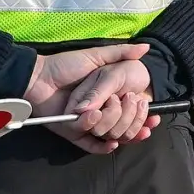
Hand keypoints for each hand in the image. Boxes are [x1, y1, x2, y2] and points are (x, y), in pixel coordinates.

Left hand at [20, 44, 153, 154]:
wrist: (39, 77)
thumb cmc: (66, 65)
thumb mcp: (97, 57)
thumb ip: (120, 53)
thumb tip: (146, 47)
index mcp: (105, 97)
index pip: (129, 112)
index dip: (143, 117)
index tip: (155, 119)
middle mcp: (98, 112)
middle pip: (121, 126)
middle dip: (130, 121)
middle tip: (132, 106)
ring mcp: (85, 124)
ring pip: (107, 134)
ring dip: (112, 126)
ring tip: (107, 112)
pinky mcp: (72, 133)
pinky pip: (90, 145)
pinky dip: (100, 146)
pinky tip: (110, 142)